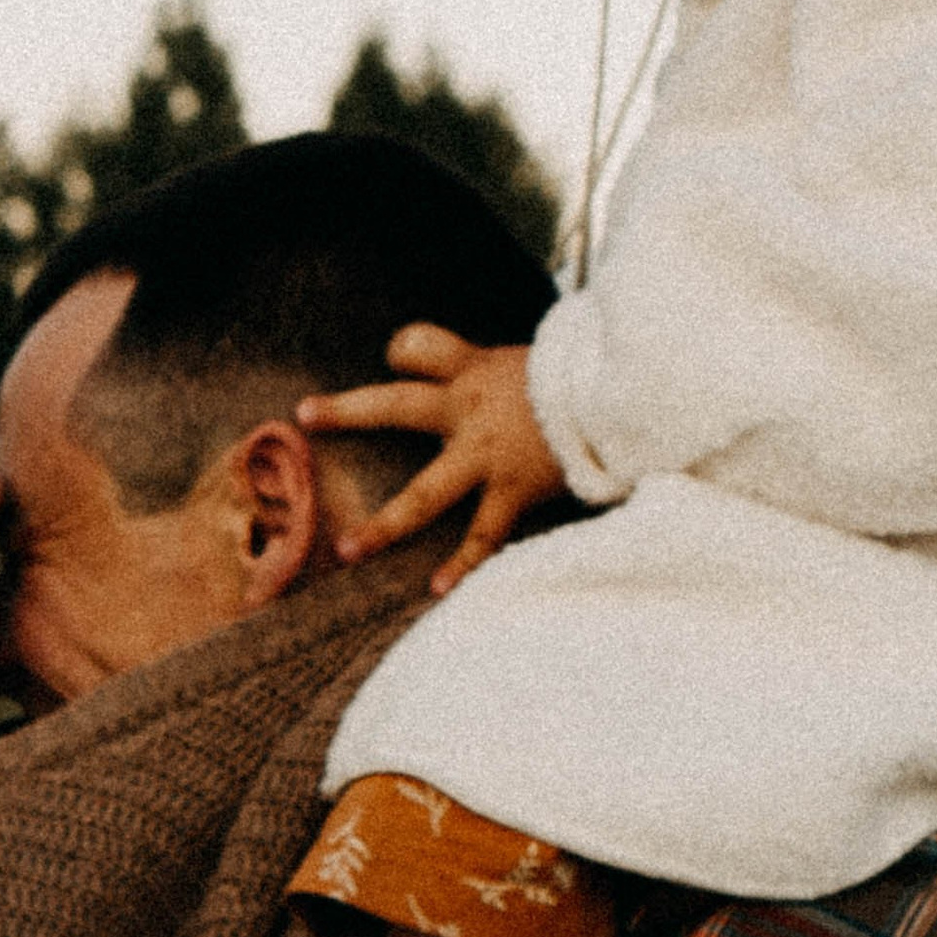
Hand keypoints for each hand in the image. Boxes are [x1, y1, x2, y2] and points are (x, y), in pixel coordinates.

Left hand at [298, 328, 563, 595]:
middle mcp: (470, 409)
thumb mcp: (540, 359)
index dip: (403, 351)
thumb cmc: (589, 379)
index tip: (393, 360)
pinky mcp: (514, 490)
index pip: (419, 347)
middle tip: (307, 415)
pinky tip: (438, 590)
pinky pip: (482, 534)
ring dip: (386, 524)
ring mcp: (488, 454)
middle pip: (397, 404)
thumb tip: (484, 381)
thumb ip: (501, 372)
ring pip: (425, 493)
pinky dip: (463, 564)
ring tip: (349, 550)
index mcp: (475, 371)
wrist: (629, 397)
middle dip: (349, 411)